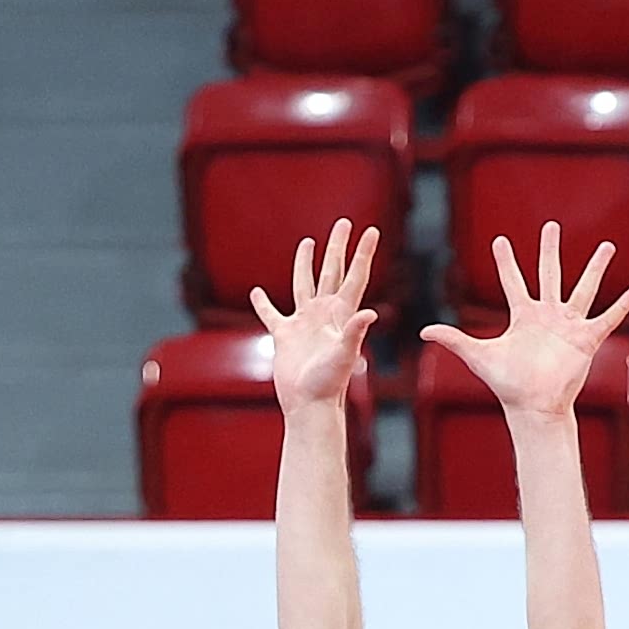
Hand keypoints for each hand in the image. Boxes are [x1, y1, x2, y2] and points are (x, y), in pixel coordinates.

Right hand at [250, 221, 379, 413]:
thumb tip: (370, 313)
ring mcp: (304, 323)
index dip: (364, 253)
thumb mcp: (344, 355)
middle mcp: (324, 314)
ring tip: (308, 242)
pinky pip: (271, 314)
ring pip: (303, 284)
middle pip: (331, 270)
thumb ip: (354, 332)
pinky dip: (263, 303)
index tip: (372, 230)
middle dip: (337, 246)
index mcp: (341, 314)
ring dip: (305, 263)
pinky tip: (257, 292)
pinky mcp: (284, 336)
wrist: (309, 405)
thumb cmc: (329, 384)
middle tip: (342, 223)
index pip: (355, 275)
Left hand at [421, 223, 628, 425]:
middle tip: (551, 226)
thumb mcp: (478, 357)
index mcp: (522, 316)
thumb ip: (454, 340)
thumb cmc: (507, 385)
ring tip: (607, 246)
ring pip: (584, 288)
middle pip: (549, 274)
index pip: (513, 281)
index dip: (506, 262)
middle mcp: (546, 315)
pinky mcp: (586, 339)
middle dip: (549, 250)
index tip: (499, 240)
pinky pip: (608, 317)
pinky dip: (623, 304)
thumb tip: (424, 330)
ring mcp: (568, 325)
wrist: (534, 407)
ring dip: (595, 268)